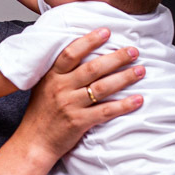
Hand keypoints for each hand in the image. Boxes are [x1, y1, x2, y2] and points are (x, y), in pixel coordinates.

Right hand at [19, 28, 143, 162]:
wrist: (33, 142)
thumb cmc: (40, 114)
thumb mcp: (43, 87)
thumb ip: (59, 72)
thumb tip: (82, 54)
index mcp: (52, 77)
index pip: (71, 53)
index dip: (89, 41)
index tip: (107, 31)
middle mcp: (61, 88)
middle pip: (92, 68)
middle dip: (116, 57)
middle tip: (133, 51)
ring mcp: (70, 105)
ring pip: (102, 88)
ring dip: (124, 78)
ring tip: (140, 70)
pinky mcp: (78, 122)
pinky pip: (105, 112)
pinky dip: (123, 105)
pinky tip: (138, 100)